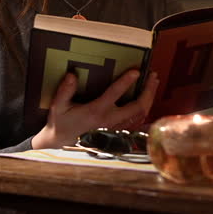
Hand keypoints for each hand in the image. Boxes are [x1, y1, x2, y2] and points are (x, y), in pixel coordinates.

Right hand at [32, 70, 159, 148]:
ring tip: (153, 83)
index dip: (126, 82)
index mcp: (96, 112)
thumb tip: (72, 75)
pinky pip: (138, 120)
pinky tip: (148, 98)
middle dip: (148, 90)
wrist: (61, 142)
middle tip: (153, 75)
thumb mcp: (58, 106)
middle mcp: (110, 120)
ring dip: (149, 98)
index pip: (114, 94)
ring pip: (140, 114)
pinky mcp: (119, 132)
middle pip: (137, 106)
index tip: (136, 71)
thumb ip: (65, 90)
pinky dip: (145, 108)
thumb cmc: (61, 122)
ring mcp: (117, 127)